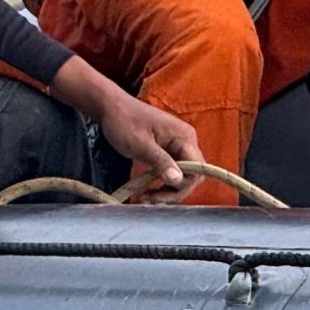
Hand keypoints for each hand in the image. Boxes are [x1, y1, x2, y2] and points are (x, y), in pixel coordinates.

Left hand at [46, 57, 200, 201]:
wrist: (111, 108)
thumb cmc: (124, 122)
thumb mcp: (140, 144)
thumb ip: (161, 161)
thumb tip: (178, 181)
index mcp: (184, 137)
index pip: (197, 170)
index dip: (182, 186)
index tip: (159, 194)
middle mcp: (186, 141)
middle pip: (192, 176)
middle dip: (173, 192)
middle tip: (150, 200)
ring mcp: (178, 146)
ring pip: (182, 176)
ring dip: (167, 191)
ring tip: (145, 198)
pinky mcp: (168, 150)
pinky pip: (172, 171)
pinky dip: (161, 183)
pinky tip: (146, 191)